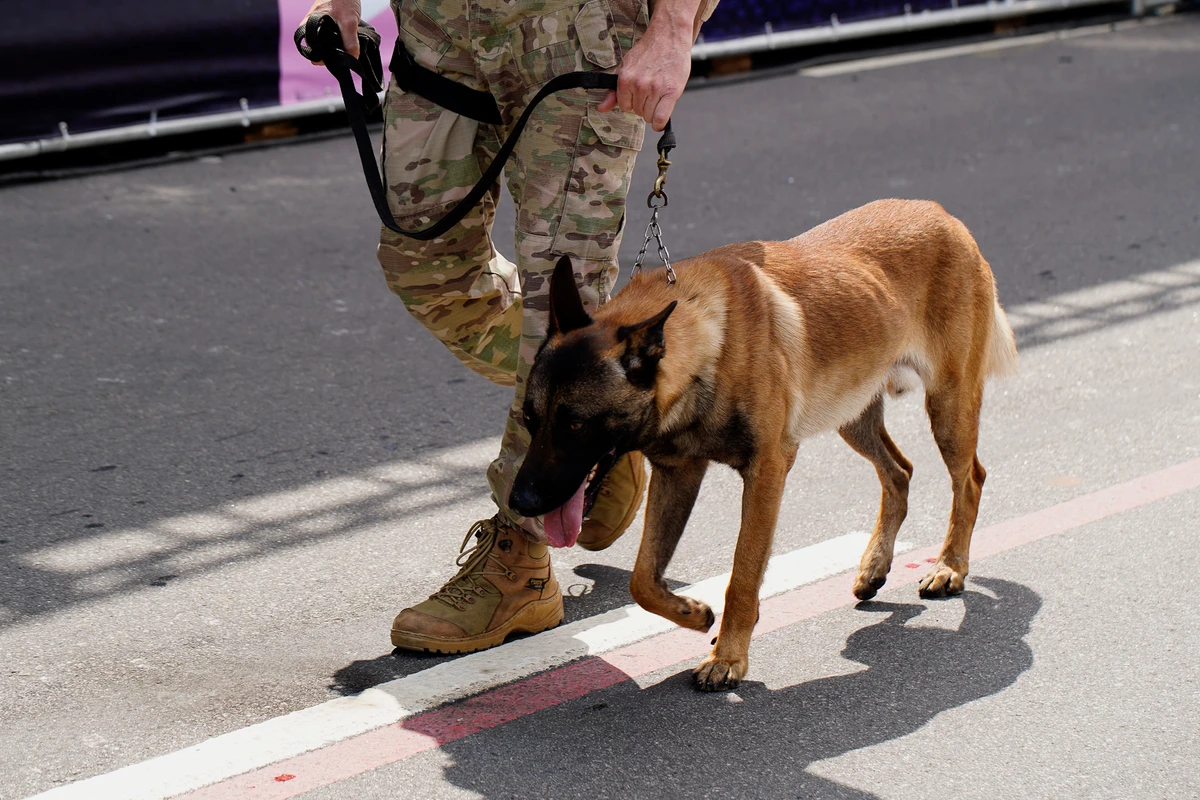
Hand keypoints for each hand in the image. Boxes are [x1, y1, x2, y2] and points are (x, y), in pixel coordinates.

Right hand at [301, 0, 361, 60]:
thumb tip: (351, 59)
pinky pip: (333, 37)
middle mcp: (312, 27)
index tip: (332, 60)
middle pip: (319, 49)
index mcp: (310, 27)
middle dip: (331, 54)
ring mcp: (320, 26)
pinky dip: (340, 40)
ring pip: (326, 44)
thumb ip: (350, 42)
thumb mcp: (349, 23)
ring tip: (346, 46)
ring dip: (337, 47)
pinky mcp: (328, 24)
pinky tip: (348, 40)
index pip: (311, 50)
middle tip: (342, 54)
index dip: (321, 58)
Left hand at [596, 7, 694, 130]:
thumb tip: (601, 108)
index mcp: (625, 79)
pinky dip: (659, 123)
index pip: (624, 107)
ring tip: (659, 95)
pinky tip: (660, 120)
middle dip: (644, 105)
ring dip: (654, 111)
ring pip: (649, 116)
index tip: (640, 95)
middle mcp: (639, 84)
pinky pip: (661, 118)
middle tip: (652, 91)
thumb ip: (614, 90)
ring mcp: (655, 88)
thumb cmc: (648, 51)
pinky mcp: (671, 92)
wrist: (668, 37)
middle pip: (638, 112)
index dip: (633, 103)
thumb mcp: (625, 67)